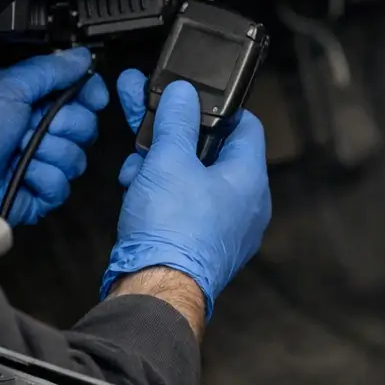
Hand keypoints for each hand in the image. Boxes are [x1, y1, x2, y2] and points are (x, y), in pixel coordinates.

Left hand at [0, 48, 108, 225]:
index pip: (81, 94)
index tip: (92, 97)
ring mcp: (44, 162)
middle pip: (86, 126)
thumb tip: (81, 57)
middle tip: (38, 125)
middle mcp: (41, 131)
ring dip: (49, 154)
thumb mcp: (10, 87)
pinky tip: (23, 174)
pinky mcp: (42, 191)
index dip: (90, 95)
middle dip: (64, 126)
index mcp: (34, 102)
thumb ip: (50, 69)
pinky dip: (42, 178)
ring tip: (22, 152)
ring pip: (77, 158)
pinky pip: (63, 185)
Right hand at [103, 71, 270, 314]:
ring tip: (134, 165)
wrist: (157, 290)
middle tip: (148, 120)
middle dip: (175, 137)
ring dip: (163, 166)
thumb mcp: (168, 161)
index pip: (246, 125)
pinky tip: (136, 190)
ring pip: (195, 180)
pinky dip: (165, 194)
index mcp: (250, 178)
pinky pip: (188, 207)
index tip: (192, 99)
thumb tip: (182, 94)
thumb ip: (176, 121)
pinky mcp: (205, 244)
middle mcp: (247, 204)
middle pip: (213, 152)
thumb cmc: (172, 233)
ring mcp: (227, 227)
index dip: (217, 107)